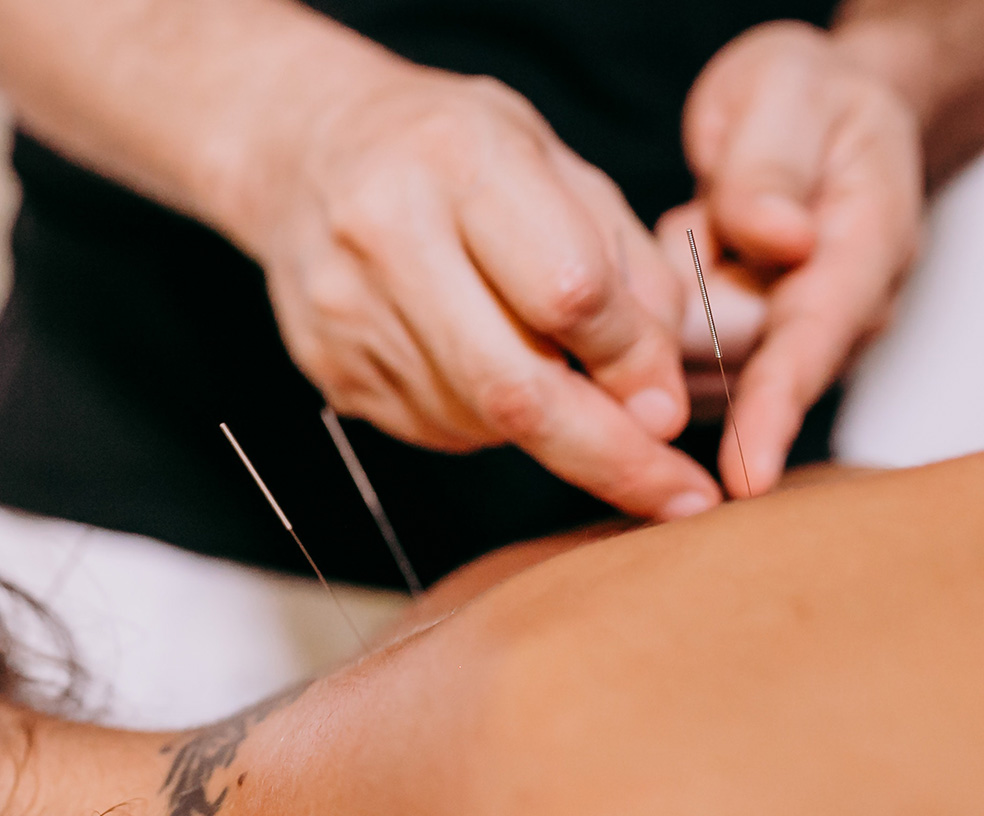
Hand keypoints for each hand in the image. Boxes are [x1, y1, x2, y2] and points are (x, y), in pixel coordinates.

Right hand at [228, 66, 721, 520]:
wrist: (306, 152)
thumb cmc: (453, 152)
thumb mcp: (557, 165)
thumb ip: (626, 270)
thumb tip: (658, 400)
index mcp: (460, 160)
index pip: (568, 291)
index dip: (633, 360)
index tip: (672, 406)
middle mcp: (387, 234)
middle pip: (515, 386)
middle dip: (608, 453)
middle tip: (676, 495)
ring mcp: (347, 310)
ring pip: (480, 419)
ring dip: (547, 427)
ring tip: (556, 374)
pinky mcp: (329, 366)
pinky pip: (437, 428)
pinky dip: (488, 420)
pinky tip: (485, 362)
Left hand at [667, 20, 923, 496]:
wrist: (809, 112)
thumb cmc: (799, 100)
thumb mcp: (785, 93)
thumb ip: (771, 165)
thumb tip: (778, 236)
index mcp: (867, 245)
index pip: (816, 341)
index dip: (776, 408)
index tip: (744, 474)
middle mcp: (839, 310)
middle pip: (745, 370)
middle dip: (689, 335)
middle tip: (687, 231)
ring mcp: (792, 336)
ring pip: (700, 371)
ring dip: (668, 322)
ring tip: (693, 230)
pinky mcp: (743, 349)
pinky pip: (675, 360)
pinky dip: (653, 324)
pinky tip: (670, 265)